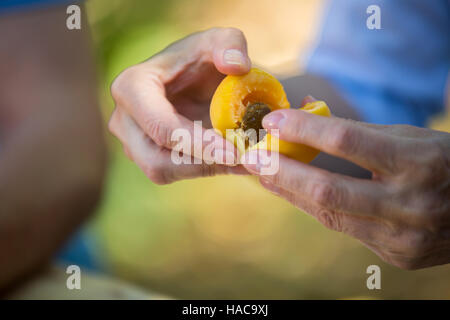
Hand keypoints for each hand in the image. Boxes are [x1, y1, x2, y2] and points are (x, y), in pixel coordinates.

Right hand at [109, 28, 250, 183]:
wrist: (195, 75)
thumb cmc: (204, 57)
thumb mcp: (222, 40)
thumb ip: (231, 44)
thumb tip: (236, 65)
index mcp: (132, 86)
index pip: (161, 126)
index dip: (197, 144)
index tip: (235, 152)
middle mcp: (123, 118)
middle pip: (156, 159)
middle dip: (201, 163)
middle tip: (242, 160)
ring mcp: (130, 140)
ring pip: (163, 172)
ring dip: (204, 169)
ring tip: (243, 159)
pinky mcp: (144, 155)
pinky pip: (172, 172)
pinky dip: (204, 169)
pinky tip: (232, 160)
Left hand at [242, 96, 449, 268]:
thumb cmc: (439, 160)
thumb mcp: (406, 136)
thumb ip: (354, 130)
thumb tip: (300, 112)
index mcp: (419, 161)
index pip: (347, 140)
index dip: (304, 129)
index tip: (272, 120)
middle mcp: (411, 204)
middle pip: (328, 189)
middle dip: (281, 171)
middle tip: (250, 156)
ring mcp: (403, 237)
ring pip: (329, 214)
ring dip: (290, 192)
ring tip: (263, 173)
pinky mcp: (396, 256)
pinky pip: (342, 227)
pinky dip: (314, 207)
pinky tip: (293, 192)